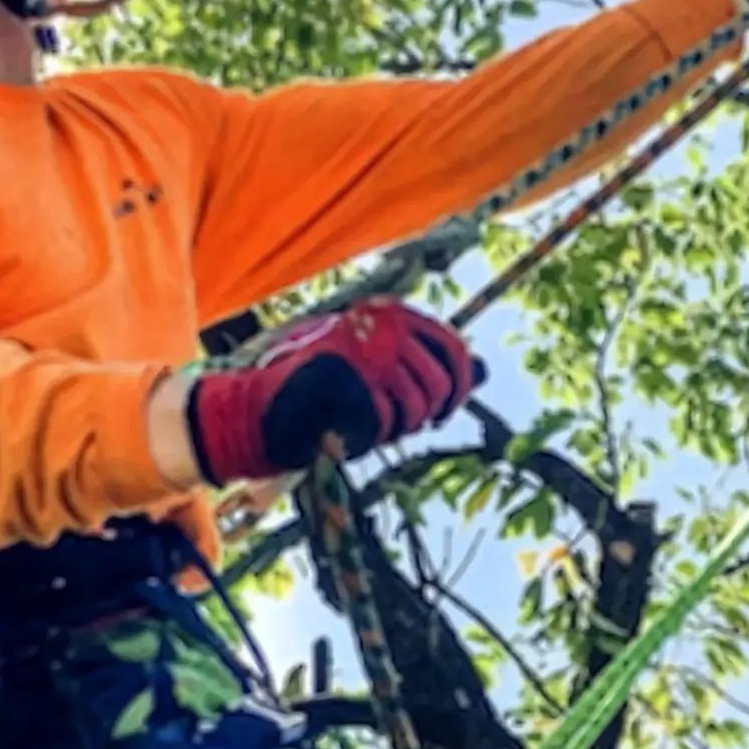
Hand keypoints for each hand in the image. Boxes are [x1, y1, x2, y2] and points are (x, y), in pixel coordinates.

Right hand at [185, 300, 481, 486]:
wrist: (261, 407)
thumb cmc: (321, 389)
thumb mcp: (380, 366)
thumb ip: (430, 364)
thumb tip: (486, 371)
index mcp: (391, 311)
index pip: (454, 349)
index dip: (460, 387)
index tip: (443, 411)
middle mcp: (382, 324)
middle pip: (441, 384)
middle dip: (428, 415)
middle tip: (407, 426)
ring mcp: (367, 351)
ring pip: (416, 407)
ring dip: (398, 429)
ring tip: (372, 426)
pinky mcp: (351, 379)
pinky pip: (385, 422)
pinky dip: (371, 436)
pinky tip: (350, 431)